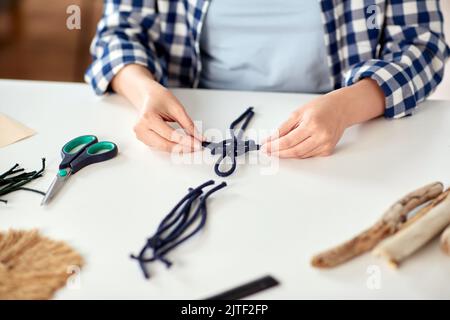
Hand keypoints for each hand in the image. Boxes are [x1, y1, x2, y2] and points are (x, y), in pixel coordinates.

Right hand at [111, 64, 202, 151]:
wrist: (148, 96)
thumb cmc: (159, 98)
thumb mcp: (177, 108)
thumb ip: (188, 124)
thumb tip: (198, 137)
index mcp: (148, 118)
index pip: (170, 135)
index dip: (186, 141)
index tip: (198, 144)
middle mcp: (141, 129)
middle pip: (165, 145)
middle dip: (183, 148)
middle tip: (197, 147)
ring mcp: (140, 135)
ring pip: (163, 148)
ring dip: (178, 149)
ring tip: (191, 146)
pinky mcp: (143, 139)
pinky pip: (159, 147)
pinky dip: (171, 147)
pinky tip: (181, 145)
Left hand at [262, 79, 384, 157]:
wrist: (341, 109)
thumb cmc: (320, 108)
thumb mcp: (298, 113)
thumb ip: (283, 128)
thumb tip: (269, 139)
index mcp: (312, 124)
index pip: (288, 141)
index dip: (274, 146)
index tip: (265, 147)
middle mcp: (321, 136)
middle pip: (294, 151)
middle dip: (278, 152)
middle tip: (268, 151)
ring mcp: (326, 144)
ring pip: (301, 155)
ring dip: (287, 154)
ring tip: (277, 149)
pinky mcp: (328, 150)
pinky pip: (308, 155)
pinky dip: (298, 153)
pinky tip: (292, 148)